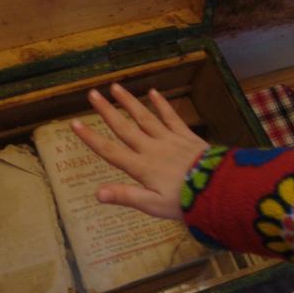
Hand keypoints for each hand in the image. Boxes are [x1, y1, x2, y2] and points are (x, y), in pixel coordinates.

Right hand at [70, 83, 208, 219]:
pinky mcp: (186, 136)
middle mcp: (151, 149)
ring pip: (145, 117)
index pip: (110, 151)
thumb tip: (97, 193)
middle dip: (106, 111)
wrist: (219, 190)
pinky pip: (171, 118)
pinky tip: (153, 92)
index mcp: (141, 167)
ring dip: (129, 102)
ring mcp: (169, 140)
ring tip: (116, 87)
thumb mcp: (152, 205)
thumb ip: (125, 196)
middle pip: (124, 128)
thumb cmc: (184, 202)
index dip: (91, 138)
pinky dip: (162, 105)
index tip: (74, 123)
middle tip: (92, 94)